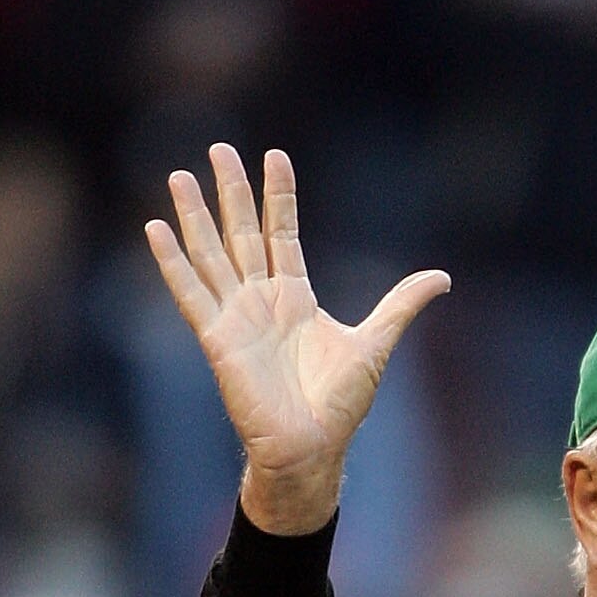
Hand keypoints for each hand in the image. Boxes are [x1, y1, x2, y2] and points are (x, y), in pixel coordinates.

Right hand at [146, 144, 447, 534]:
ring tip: (179, 175)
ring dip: (195, 216)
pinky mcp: (218, 340)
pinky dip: (172, 263)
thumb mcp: (376, 343)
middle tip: (220, 146)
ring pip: (211, 255)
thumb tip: (441, 277)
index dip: (278, 197)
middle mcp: (262, 302)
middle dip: (231, 191)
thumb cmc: (340, 406)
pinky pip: (190, 294)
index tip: (275, 157)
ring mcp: (237, 319)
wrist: (313, 449)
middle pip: (242, 234)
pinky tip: (154, 228)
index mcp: (295, 298)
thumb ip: (400, 305)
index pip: (281, 233)